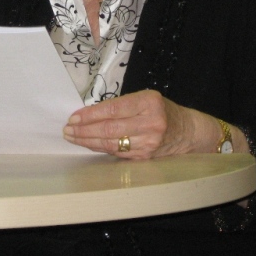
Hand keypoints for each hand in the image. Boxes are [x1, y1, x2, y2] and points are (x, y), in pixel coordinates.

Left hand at [62, 90, 223, 159]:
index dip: (90, 115)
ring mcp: (149, 142)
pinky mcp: (145, 157)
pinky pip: (117, 153)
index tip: (73, 117)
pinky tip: (89, 144)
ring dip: (88, 141)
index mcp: (149, 102)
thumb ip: (121, 105)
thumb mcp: (145, 98)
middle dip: (84, 130)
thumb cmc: (161, 110)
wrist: (187, 131)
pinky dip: (100, 148)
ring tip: (73, 138)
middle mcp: (150, 123)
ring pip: (111, 143)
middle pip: (109, 128)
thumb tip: (89, 114)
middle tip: (68, 130)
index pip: (112, 110)